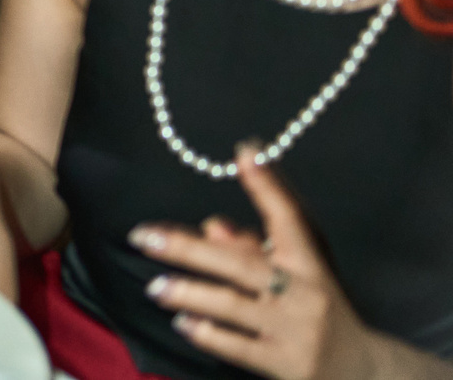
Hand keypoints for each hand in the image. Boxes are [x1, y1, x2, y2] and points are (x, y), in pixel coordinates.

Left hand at [134, 150, 389, 379]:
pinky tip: (183, 323)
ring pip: (233, 305)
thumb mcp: (298, 278)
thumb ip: (254, 250)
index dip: (267, 186)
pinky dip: (208, 334)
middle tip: (144, 237)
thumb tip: (211, 227)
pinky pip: (239, 347)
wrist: (367, 372)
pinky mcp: (287, 365)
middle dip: (188, 248)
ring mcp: (295, 330)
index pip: (289, 219)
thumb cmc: (319, 313)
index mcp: (309, 266)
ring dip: (189, 293)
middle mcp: (303, 294)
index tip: (245, 153)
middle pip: (240, 264)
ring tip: (156, 287)